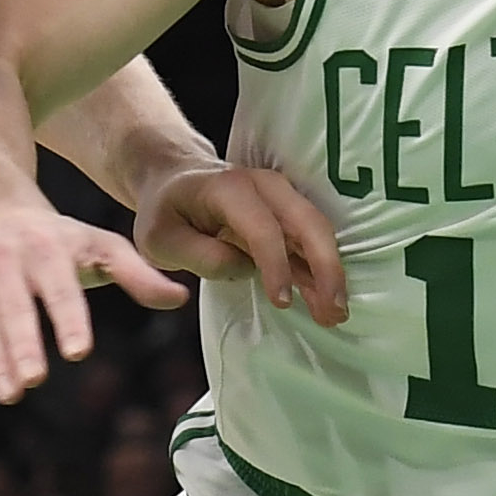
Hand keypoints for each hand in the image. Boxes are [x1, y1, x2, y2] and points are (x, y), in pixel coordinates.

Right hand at [0, 201, 192, 432]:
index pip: (57, 287)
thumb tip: (181, 298)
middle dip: (22, 343)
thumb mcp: (99, 245)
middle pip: (12, 309)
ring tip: (12, 394)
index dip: (67, 318)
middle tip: (35, 377)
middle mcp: (3, 267)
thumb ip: (137, 274)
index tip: (79, 351)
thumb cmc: (60, 240)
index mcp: (44, 250)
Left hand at [136, 164, 347, 322]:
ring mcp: (281, 197)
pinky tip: (326, 302)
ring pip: (318, 232)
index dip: (276, 265)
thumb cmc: (166, 212)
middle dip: (326, 267)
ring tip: (335, 315)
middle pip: (308, 223)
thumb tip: (236, 272)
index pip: (263, 227)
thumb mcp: (159, 239)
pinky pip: (312, 241)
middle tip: (334, 311)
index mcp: (230, 189)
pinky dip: (322, 271)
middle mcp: (264, 186)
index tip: (282, 302)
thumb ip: (197, 257)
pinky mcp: (288, 214)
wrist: (175, 180)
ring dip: (331, 273)